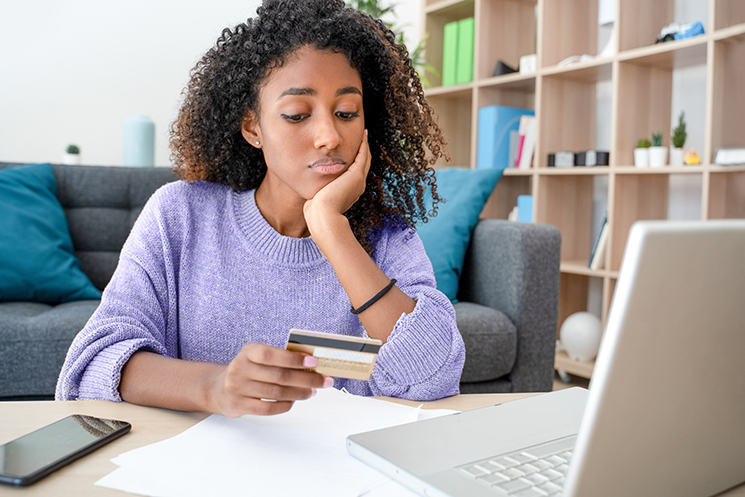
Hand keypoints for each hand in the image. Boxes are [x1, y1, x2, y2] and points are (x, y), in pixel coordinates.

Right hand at [208, 343, 331, 416]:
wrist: (218, 388)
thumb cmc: (247, 370)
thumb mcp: (256, 357)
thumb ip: (278, 359)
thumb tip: (309, 365)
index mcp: (248, 352)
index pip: (272, 355)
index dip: (294, 359)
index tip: (313, 363)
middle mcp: (240, 368)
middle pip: (279, 376)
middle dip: (306, 379)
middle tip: (323, 381)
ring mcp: (237, 388)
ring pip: (276, 393)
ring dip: (299, 393)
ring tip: (312, 392)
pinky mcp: (239, 405)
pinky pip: (268, 408)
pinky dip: (285, 405)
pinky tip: (294, 401)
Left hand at [303, 130, 370, 232]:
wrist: (323, 216)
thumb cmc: (317, 212)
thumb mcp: (319, 199)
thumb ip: (319, 192)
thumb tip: (312, 192)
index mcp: (350, 191)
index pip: (355, 172)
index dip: (355, 160)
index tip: (353, 149)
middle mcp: (358, 185)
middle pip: (363, 163)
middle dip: (362, 150)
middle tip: (362, 136)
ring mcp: (359, 180)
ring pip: (365, 158)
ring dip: (365, 145)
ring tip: (364, 133)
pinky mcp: (356, 175)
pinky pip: (363, 155)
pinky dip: (364, 144)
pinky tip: (363, 134)